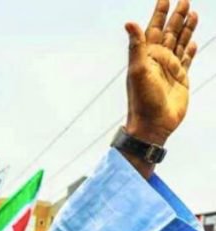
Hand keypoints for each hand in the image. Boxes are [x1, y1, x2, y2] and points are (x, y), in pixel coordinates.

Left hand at [125, 0, 197, 145]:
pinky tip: (192, 42)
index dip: (160, 13)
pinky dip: (189, 50)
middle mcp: (158, 60)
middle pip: (170, 32)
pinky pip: (187, 60)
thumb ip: (136, 46)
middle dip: (177, 16)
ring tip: (193, 13)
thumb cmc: (142, 100)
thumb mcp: (138, 71)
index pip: (154, 29)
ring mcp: (170, 69)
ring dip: (186, 28)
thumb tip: (129, 22)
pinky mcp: (181, 79)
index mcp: (147, 55)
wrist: (153, 124)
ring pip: (180, 42)